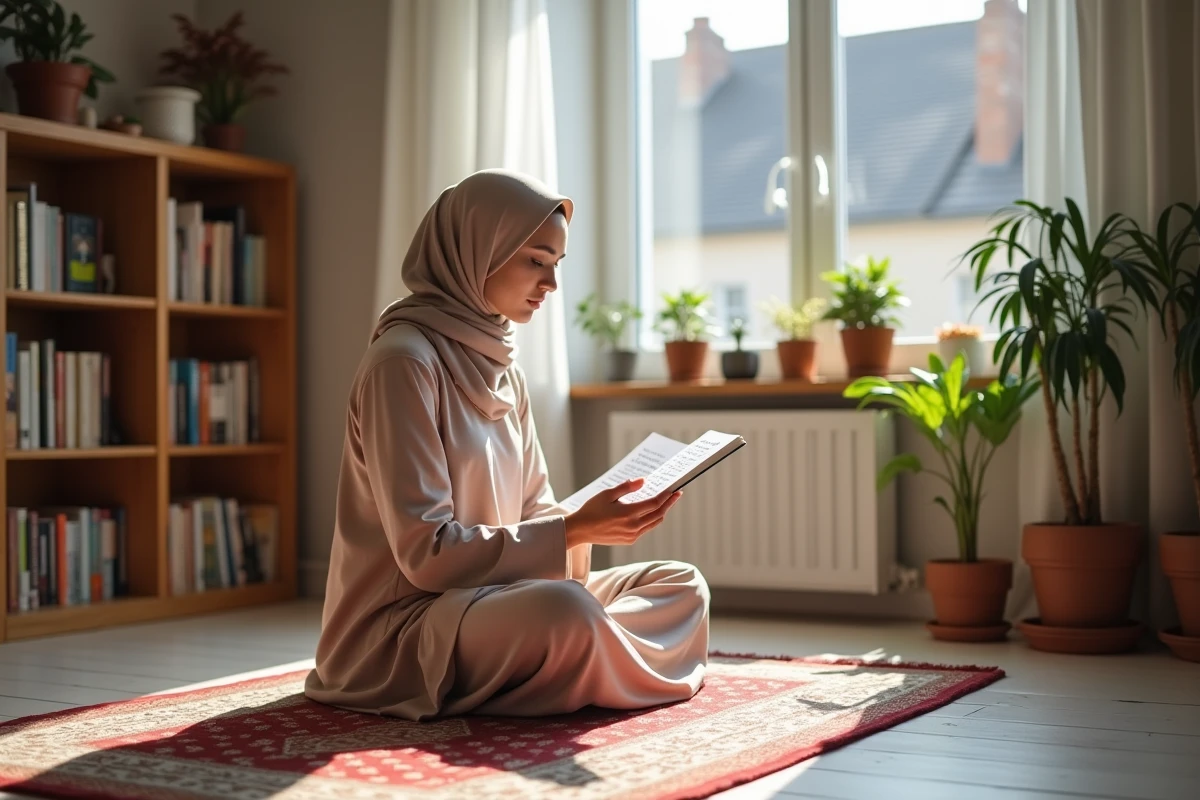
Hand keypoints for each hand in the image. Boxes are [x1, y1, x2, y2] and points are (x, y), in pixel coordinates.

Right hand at [564, 478, 682, 548]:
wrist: (580, 530)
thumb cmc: (592, 509)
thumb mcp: (607, 494)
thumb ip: (627, 487)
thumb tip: (644, 481)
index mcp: (628, 514)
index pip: (654, 504)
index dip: (666, 496)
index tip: (674, 489)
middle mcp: (633, 527)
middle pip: (658, 514)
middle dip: (669, 503)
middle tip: (676, 494)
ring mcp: (632, 535)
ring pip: (654, 523)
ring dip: (661, 512)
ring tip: (666, 502)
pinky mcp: (629, 540)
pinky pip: (646, 529)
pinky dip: (651, 519)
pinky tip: (651, 512)